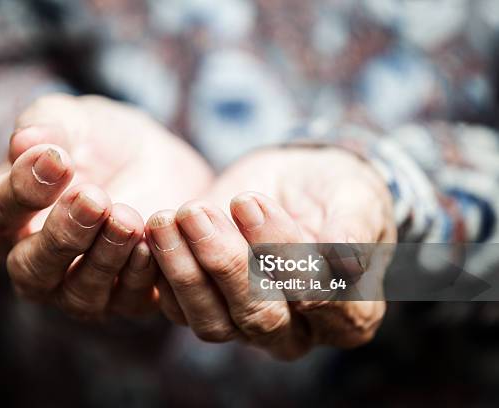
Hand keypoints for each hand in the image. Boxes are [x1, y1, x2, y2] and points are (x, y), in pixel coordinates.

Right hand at [0, 94, 212, 319]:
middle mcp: (35, 263)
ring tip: (127, 218)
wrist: (156, 160)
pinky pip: (128, 301)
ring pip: (80, 294)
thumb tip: (23, 143)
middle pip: (33, 269)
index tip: (58, 160)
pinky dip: (140, 277)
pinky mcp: (127, 296)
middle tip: (93, 198)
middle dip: (63, 235)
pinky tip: (151, 244)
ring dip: (104, 258)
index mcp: (4, 218)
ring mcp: (79, 287)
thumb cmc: (97, 141)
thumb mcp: (72, 120)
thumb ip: (46, 127)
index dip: (22, 191)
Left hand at [145, 147, 395, 358]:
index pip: (321, 304)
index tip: (250, 204)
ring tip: (167, 218)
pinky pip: (179, 307)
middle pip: (259, 318)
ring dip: (184, 270)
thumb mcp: (356, 197)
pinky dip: (164, 271)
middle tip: (198, 211)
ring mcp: (247, 324)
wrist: (300, 182)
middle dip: (225, 263)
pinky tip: (156, 231)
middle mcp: (297, 331)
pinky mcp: (208, 306)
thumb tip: (346, 265)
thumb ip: (354, 230)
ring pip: (212, 321)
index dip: (284, 258)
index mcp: (349, 316)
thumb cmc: (337, 191)